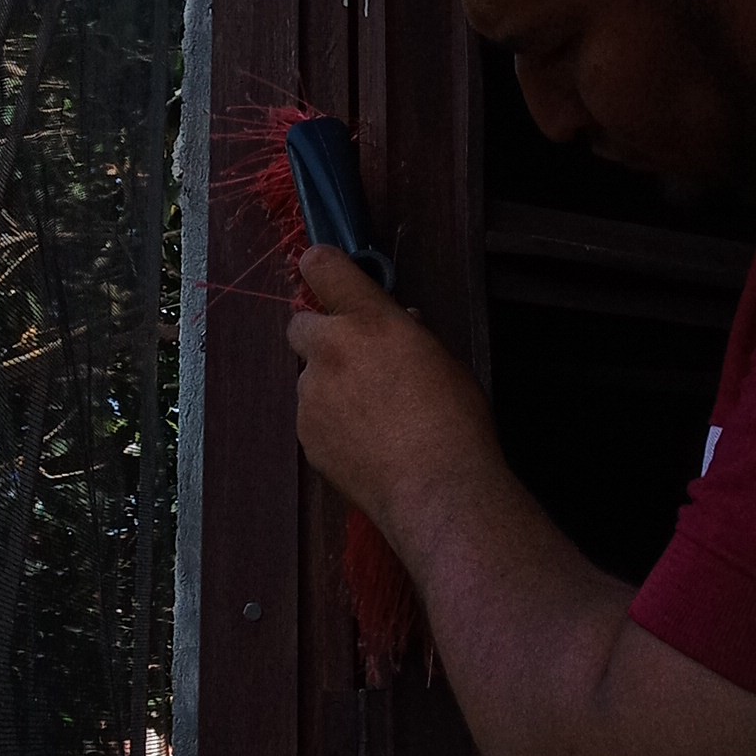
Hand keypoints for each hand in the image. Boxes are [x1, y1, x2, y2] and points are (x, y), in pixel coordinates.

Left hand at [286, 245, 495, 547]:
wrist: (436, 488)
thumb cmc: (455, 421)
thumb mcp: (445, 360)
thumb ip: (411, 334)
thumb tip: (401, 322)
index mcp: (370, 321)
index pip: (323, 267)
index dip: (321, 266)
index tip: (324, 271)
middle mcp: (331, 350)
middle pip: (300, 325)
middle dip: (321, 336)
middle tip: (354, 358)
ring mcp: (313, 395)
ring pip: (309, 377)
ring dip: (330, 386)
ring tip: (373, 417)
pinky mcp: (306, 434)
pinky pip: (312, 417)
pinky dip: (330, 424)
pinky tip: (365, 444)